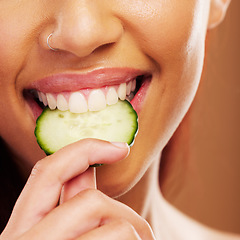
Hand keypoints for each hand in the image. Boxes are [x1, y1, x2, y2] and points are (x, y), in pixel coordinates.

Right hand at [0, 139, 154, 239]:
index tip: (120, 147)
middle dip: (123, 211)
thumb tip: (87, 165)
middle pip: (90, 202)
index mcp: (22, 230)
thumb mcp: (62, 235)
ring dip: (136, 237)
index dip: (84, 150)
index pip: (48, 172)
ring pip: (117, 227)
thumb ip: (71, 204)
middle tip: (142, 233)